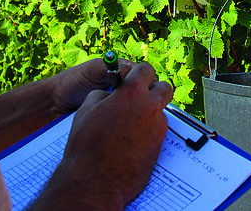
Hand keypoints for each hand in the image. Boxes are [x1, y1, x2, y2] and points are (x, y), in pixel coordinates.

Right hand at [35, 62, 173, 208]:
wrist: (93, 181)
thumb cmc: (86, 145)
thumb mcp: (87, 109)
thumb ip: (104, 94)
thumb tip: (111, 93)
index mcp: (132, 92)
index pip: (146, 69)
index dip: (139, 73)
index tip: (134, 78)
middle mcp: (150, 106)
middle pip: (164, 87)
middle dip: (153, 90)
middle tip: (139, 98)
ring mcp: (158, 126)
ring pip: (161, 111)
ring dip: (150, 112)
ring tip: (130, 123)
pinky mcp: (160, 144)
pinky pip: (158, 130)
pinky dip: (148, 131)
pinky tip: (132, 140)